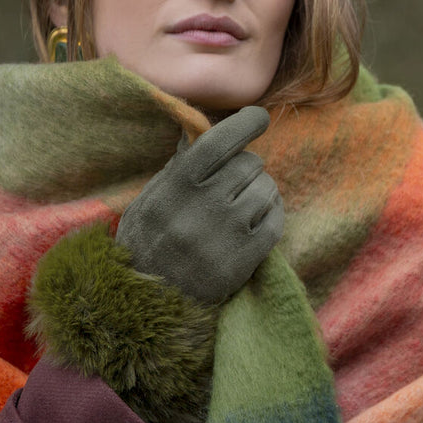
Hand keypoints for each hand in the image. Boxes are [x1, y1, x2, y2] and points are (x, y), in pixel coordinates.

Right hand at [116, 106, 283, 304]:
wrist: (147, 305)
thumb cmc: (146, 245)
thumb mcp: (148, 202)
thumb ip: (176, 168)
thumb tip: (199, 131)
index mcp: (174, 189)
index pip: (217, 142)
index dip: (244, 124)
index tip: (260, 116)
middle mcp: (201, 209)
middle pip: (248, 164)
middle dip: (248, 166)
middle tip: (238, 179)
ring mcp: (225, 236)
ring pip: (266, 190)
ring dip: (262, 190)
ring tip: (246, 202)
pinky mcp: (244, 261)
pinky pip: (275, 221)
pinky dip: (272, 213)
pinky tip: (258, 219)